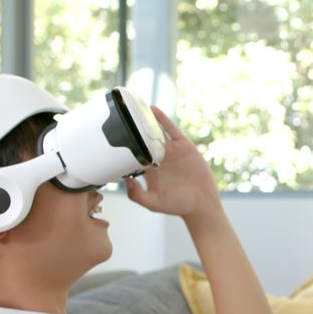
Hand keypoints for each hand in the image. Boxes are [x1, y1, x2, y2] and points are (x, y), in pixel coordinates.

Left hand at [124, 106, 221, 221]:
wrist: (202, 202)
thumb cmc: (178, 205)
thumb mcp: (154, 203)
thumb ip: (137, 195)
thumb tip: (126, 180)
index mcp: (148, 171)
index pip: (132, 156)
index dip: (122, 149)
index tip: (110, 141)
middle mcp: (157, 159)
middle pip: (141, 141)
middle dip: (131, 131)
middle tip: (118, 117)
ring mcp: (169, 151)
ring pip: (154, 132)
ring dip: (145, 121)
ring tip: (133, 108)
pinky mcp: (182, 146)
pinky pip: (171, 130)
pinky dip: (162, 119)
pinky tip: (153, 110)